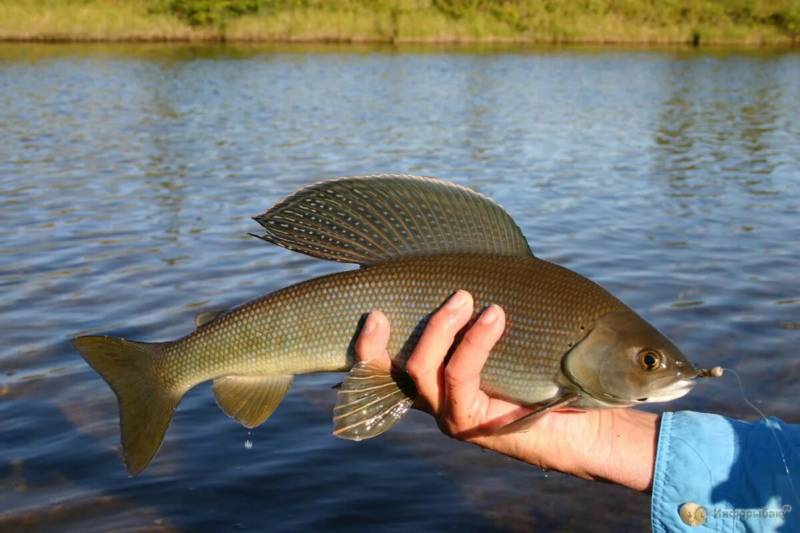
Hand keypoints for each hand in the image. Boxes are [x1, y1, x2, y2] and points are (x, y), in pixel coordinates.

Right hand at [355, 290, 658, 491]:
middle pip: (393, 368)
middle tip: (422, 291)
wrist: (590, 430)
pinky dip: (474, 342)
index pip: (386, 368)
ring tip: (466, 296)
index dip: (369, 345)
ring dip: (441, 327)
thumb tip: (482, 268)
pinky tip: (494, 317)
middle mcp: (436, 403)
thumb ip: (487, 321)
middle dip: (395, 330)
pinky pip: (460, 376)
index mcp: (438, 385)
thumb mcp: (511, 345)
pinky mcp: (471, 425)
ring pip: (422, 370)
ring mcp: (450, 417)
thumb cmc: (552, 380)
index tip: (372, 310)